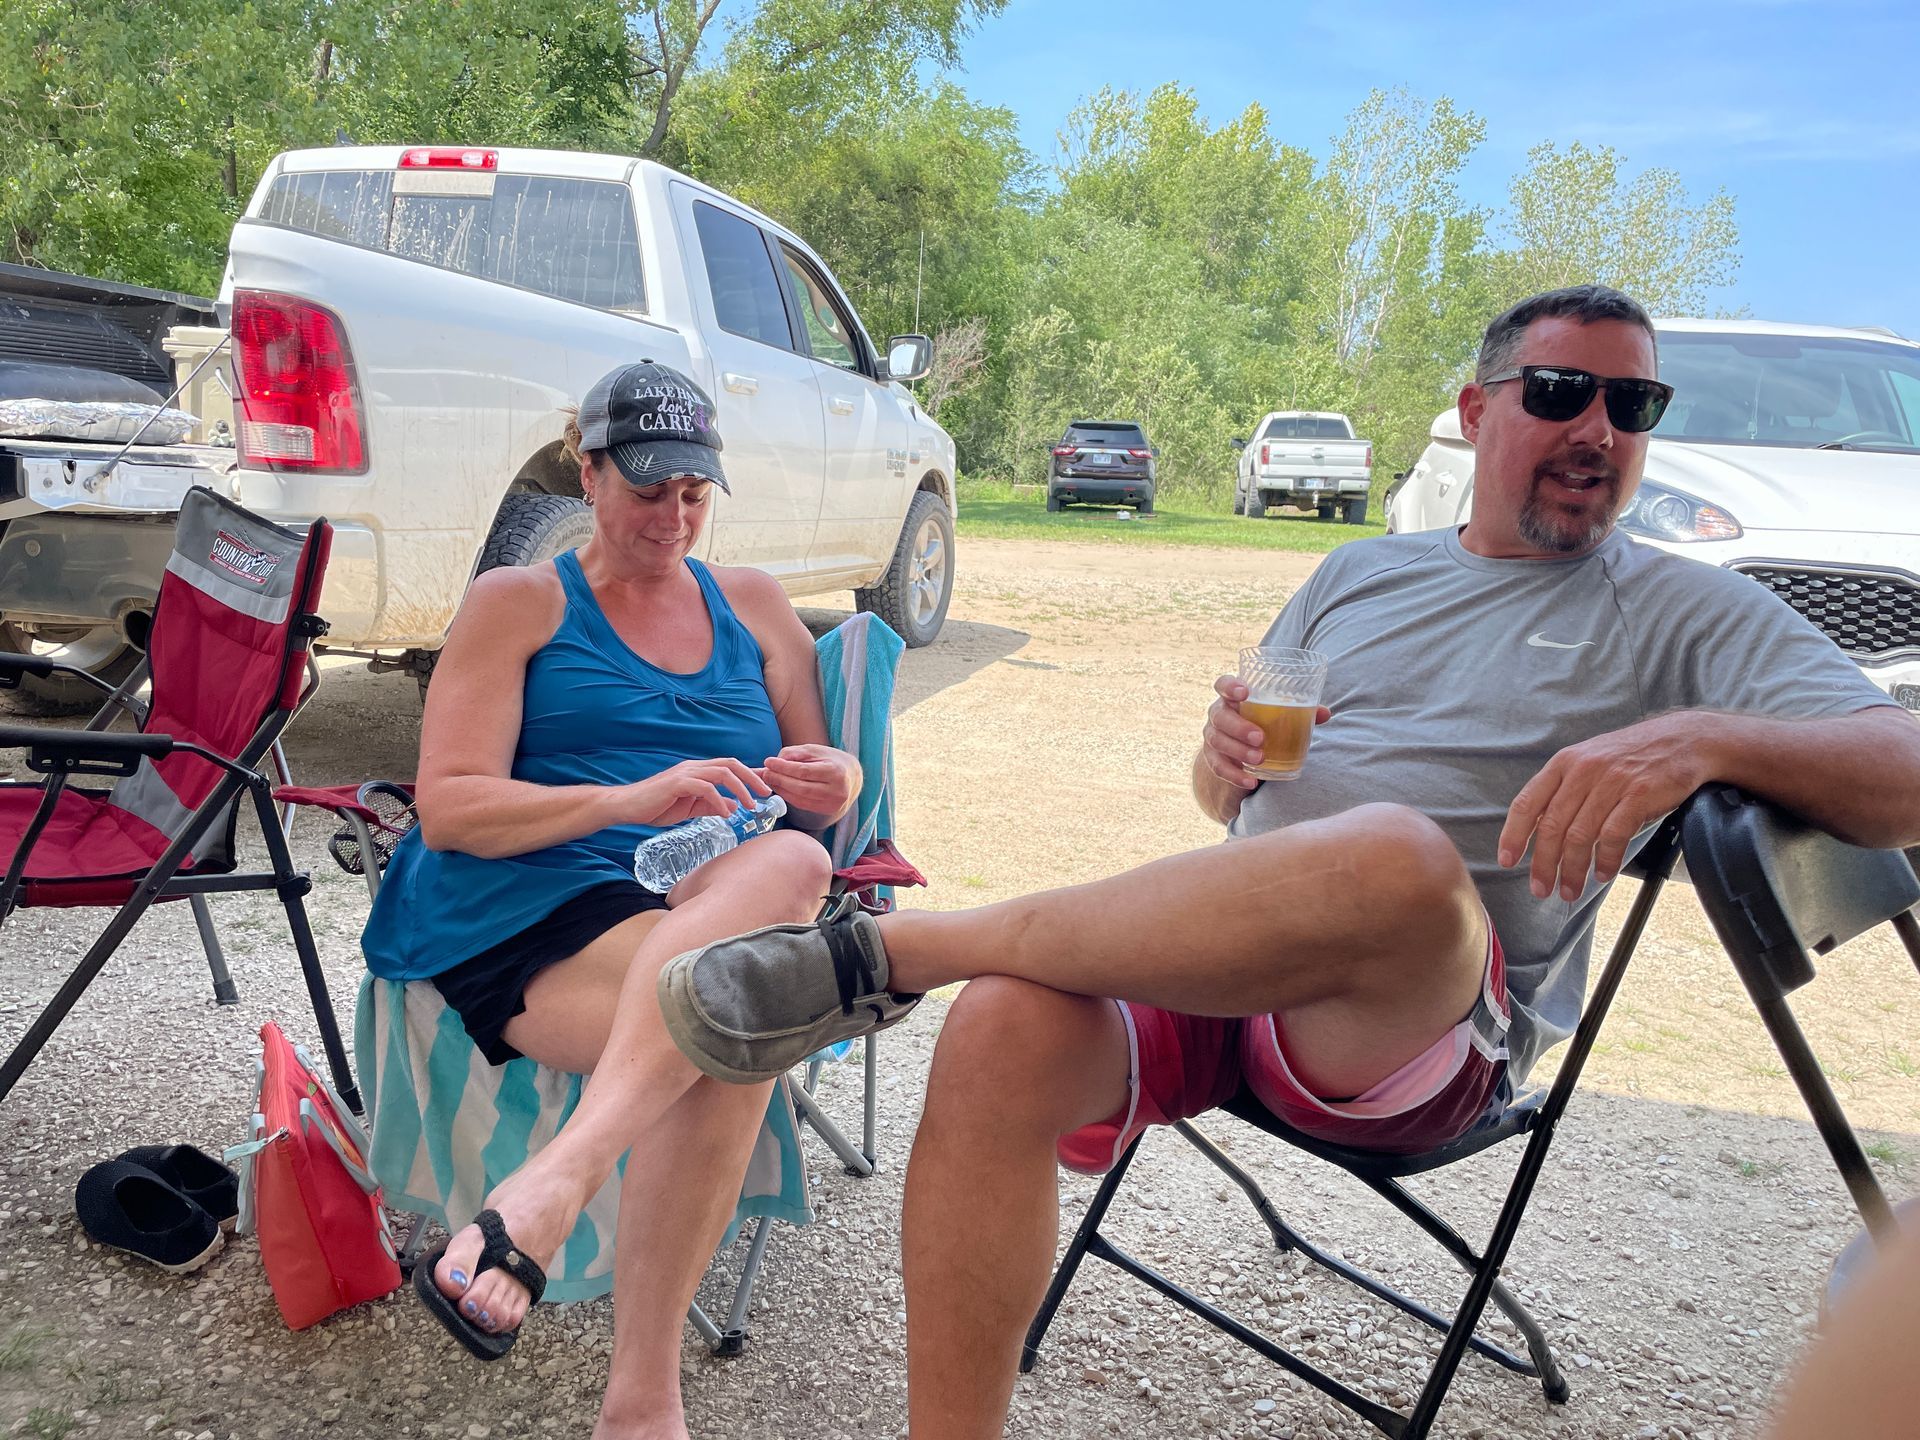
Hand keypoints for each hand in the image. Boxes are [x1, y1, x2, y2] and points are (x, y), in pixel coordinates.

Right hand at [623, 757, 770, 828]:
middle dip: (752, 777)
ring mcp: (686, 773)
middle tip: (766, 793)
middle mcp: (694, 767)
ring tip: (751, 805)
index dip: (751, 773)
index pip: (730, 766)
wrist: (627, 807)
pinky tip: (727, 813)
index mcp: (698, 771)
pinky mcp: (677, 783)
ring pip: (722, 772)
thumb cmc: (657, 806)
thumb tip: (733, 807)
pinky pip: (705, 787)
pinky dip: (719, 800)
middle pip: (731, 764)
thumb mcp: (690, 808)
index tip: (768, 784)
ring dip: (740, 788)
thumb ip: (711, 805)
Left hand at [760, 744, 860, 819]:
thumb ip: (795, 753)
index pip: (804, 771)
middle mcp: (837, 790)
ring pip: (800, 799)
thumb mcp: (815, 750)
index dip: (783, 768)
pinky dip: (788, 797)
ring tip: (769, 780)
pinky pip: (803, 805)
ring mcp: (833, 803)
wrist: (853, 777)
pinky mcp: (827, 810)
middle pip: (801, 787)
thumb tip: (774, 762)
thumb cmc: (831, 760)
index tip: (768, 762)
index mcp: (835, 771)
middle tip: (765, 773)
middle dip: (779, 780)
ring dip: (781, 790)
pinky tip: (780, 789)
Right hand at [1201, 675, 1330, 789]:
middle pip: (1220, 716)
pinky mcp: (1211, 757)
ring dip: (1238, 751)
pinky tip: (1250, 781)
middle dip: (1239, 727)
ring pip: (1217, 741)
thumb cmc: (1264, 721)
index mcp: (1232, 696)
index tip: (1244, 692)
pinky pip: (1218, 766)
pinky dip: (1234, 775)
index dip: (1230, 686)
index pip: (1223, 684)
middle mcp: (1218, 713)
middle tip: (1260, 738)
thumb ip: (1300, 711)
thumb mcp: (1279, 714)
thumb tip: (1324, 713)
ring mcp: (1212, 735)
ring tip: (1260, 759)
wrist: (1242, 745)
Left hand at [1498, 712, 1717, 900]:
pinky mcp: (1638, 794)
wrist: (1683, 739)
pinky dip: (1605, 859)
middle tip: (1541, 889)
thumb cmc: (1631, 756)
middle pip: (1552, 826)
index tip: (1507, 860)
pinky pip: (1614, 834)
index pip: (1527, 803)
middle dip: (1543, 864)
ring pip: (1580, 835)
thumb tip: (1539, 831)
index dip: (1513, 835)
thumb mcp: (1588, 761)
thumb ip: (1564, 790)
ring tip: (1570, 890)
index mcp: (1563, 763)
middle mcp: (1583, 771)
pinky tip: (1602, 873)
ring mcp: (1611, 782)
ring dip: (1573, 869)